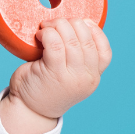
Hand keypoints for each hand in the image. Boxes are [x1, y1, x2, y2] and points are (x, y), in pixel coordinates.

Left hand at [0, 18, 112, 133]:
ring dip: (57, 26)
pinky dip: (47, 33)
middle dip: (72, 23)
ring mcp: (71, 76)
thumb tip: (72, 26)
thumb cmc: (46, 87)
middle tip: (55, 23)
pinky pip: (54, 44)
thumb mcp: (70, 76)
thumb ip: (77, 59)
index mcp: (93, 77)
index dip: (95, 32)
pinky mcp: (53, 73)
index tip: (81, 23)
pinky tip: (39, 35)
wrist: (29, 110)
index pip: (105, 51)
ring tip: (45, 27)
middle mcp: (86, 77)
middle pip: (87, 40)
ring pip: (71, 39)